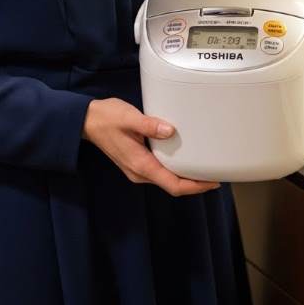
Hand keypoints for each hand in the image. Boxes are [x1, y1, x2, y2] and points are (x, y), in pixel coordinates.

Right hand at [82, 98, 219, 195]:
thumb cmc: (106, 118)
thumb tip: (169, 130)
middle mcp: (140, 172)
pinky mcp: (138, 163)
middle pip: (173, 185)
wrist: (86, 121)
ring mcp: (138, 169)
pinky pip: (162, 172)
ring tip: (206, 169)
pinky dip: (177, 171)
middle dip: (196, 184)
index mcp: (140, 165)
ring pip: (168, 180)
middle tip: (217, 175)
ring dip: (187, 178)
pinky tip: (187, 162)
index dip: (195, 187)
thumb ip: (149, 124)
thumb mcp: (128, 117)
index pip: (173, 184)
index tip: (212, 182)